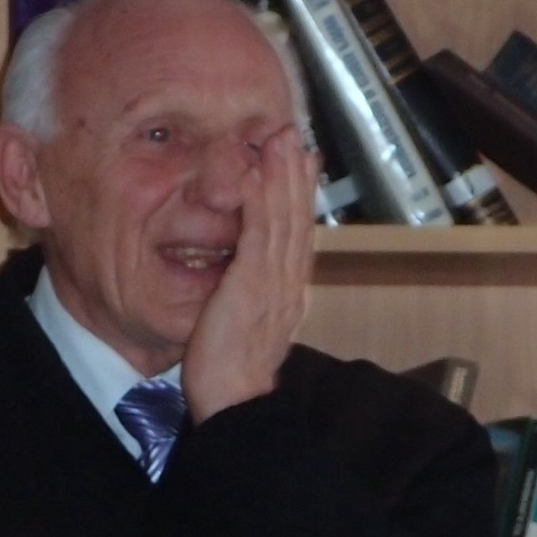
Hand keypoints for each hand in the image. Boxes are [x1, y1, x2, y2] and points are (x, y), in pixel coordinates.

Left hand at [181, 124, 316, 423]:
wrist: (234, 401)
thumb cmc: (232, 373)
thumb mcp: (249, 326)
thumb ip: (255, 297)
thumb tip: (252, 276)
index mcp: (289, 293)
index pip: (299, 235)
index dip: (301, 196)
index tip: (303, 162)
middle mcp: (288, 284)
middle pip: (297, 219)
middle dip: (296, 175)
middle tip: (294, 135)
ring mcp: (273, 284)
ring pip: (282, 221)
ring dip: (282, 177)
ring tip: (280, 141)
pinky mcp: (251, 286)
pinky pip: (257, 236)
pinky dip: (259, 203)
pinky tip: (255, 176)